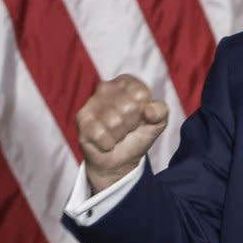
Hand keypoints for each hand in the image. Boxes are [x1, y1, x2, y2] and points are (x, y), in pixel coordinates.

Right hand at [76, 75, 167, 193]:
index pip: (141, 93)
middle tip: (128, 127)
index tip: (141, 116)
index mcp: (127, 82)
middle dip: (132, 123)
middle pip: (129, 106)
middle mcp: (106, 87)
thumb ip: (160, 111)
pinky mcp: (81, 119)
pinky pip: (100, 133)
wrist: (120, 160)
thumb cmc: (138, 134)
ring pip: (114, 121)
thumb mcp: (158, 122)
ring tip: (117, 134)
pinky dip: (108, 143)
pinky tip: (106, 141)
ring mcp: (91, 103)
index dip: (144, 110)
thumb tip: (148, 109)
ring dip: (120, 134)